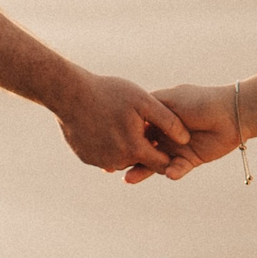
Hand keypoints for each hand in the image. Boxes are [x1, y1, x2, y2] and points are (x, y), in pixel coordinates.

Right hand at [53, 72, 189, 173]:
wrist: (69, 94)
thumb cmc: (110, 93)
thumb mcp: (144, 101)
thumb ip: (168, 121)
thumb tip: (186, 138)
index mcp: (134, 149)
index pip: (161, 164)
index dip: (168, 153)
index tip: (169, 140)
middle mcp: (116, 161)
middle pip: (141, 162)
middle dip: (146, 150)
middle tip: (142, 128)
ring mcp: (99, 160)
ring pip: (122, 160)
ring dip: (127, 148)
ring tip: (124, 125)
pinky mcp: (85, 157)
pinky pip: (105, 156)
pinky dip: (109, 146)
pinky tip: (108, 127)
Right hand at [122, 83, 241, 183]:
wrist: (230, 111)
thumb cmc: (198, 101)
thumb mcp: (169, 101)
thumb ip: (149, 111)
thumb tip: (124, 117)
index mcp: (157, 120)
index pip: (136, 131)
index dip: (122, 138)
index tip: (106, 144)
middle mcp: (163, 136)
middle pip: (141, 151)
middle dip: (128, 160)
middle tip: (111, 169)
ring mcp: (175, 150)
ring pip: (156, 163)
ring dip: (144, 171)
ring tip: (129, 179)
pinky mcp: (189, 161)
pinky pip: (178, 169)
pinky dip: (173, 172)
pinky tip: (169, 173)